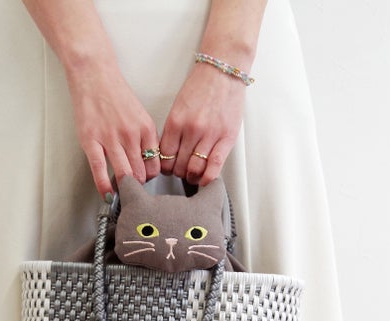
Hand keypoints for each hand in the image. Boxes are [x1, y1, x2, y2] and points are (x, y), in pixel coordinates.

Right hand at [67, 65, 159, 198]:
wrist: (93, 74)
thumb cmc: (114, 93)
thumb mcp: (139, 115)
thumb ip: (144, 138)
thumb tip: (145, 162)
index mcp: (146, 129)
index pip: (155, 165)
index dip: (151, 177)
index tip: (144, 179)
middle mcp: (131, 135)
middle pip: (141, 174)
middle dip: (138, 185)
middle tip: (132, 188)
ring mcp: (111, 139)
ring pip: (124, 175)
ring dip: (124, 187)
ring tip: (121, 191)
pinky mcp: (91, 141)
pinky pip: (100, 171)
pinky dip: (105, 187)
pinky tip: (107, 195)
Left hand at [159, 65, 245, 184]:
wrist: (223, 70)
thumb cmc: (201, 87)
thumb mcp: (178, 108)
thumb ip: (173, 131)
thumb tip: (168, 155)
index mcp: (175, 122)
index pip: (164, 156)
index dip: (164, 167)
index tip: (167, 168)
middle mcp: (191, 130)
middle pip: (177, 166)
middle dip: (177, 172)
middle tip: (180, 171)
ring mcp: (209, 135)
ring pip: (194, 169)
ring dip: (191, 176)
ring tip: (192, 174)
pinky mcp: (226, 138)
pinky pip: (214, 166)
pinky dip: (207, 178)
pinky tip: (204, 181)